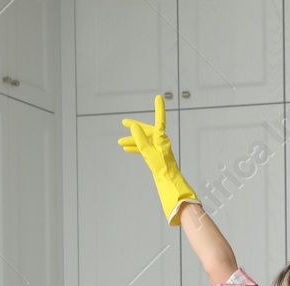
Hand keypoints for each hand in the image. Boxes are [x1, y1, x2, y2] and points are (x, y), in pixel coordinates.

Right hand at [118, 95, 198, 225]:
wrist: (170, 185)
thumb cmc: (162, 170)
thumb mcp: (148, 153)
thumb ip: (140, 140)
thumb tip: (134, 126)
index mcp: (162, 138)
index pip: (159, 119)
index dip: (159, 108)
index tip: (158, 97)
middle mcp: (161, 142)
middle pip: (147, 131)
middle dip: (135, 128)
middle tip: (123, 122)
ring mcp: (159, 150)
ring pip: (144, 141)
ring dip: (132, 141)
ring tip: (119, 142)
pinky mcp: (156, 157)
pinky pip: (144, 149)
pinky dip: (136, 148)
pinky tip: (127, 150)